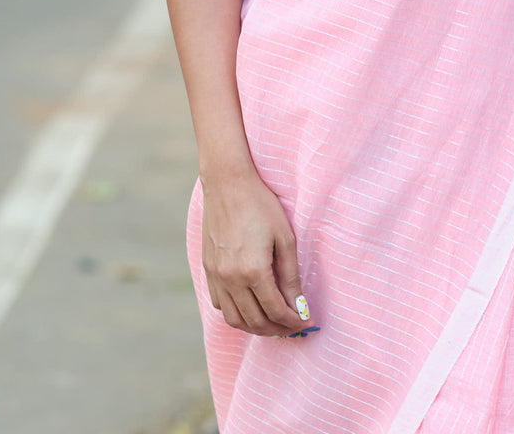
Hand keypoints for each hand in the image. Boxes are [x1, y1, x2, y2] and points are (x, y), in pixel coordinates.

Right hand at [200, 166, 310, 336]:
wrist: (228, 184)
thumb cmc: (261, 205)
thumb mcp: (285, 237)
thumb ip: (291, 276)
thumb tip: (299, 305)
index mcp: (253, 271)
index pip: (275, 311)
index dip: (293, 321)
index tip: (306, 323)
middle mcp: (231, 279)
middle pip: (255, 321)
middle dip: (277, 329)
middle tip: (293, 327)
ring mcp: (216, 277)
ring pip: (234, 319)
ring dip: (255, 327)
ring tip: (273, 323)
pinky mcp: (207, 270)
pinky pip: (220, 305)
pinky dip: (236, 314)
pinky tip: (250, 308)